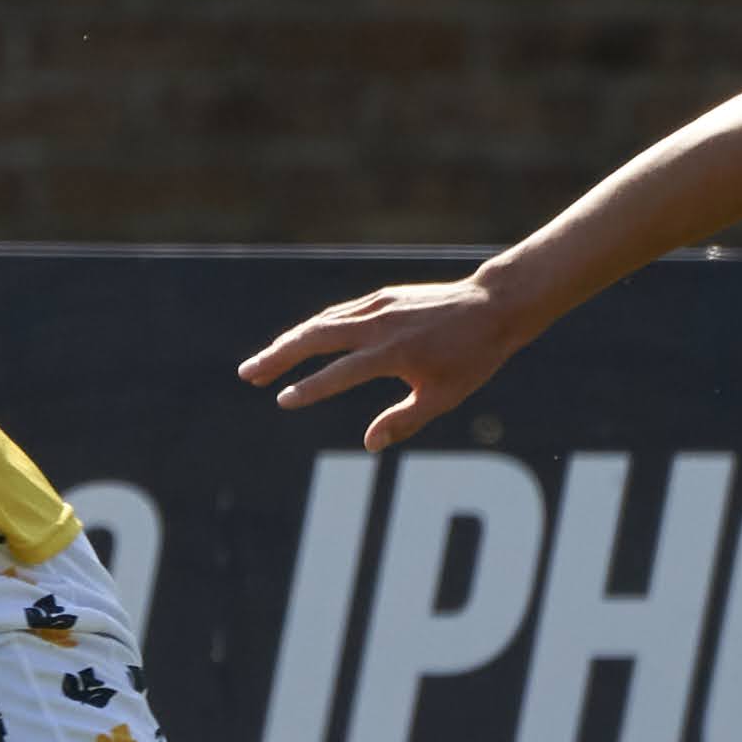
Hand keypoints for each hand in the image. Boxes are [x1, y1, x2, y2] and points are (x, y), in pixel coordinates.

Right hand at [236, 277, 522, 450]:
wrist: (493, 305)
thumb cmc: (473, 357)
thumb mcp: (445, 397)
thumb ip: (404, 420)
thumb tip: (369, 444)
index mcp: (394, 353)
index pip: (339, 373)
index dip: (309, 389)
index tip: (282, 400)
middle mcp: (379, 325)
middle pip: (315, 337)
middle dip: (278, 356)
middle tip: (248, 374)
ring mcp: (378, 307)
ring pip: (321, 322)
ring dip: (288, 342)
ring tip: (263, 363)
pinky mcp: (381, 298)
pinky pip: (337, 313)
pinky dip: (312, 328)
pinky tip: (297, 342)